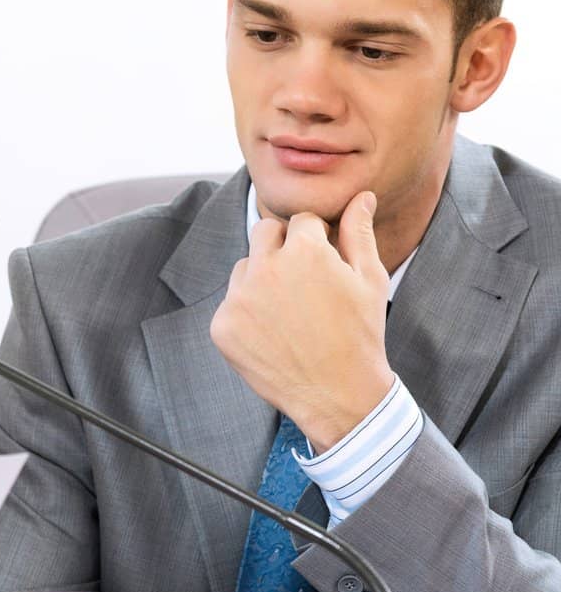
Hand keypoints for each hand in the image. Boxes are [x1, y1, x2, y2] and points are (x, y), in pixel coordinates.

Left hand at [209, 189, 393, 451]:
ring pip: (245, 267)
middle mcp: (265, 268)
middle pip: (265, 232)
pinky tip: (273, 334)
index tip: (325, 266)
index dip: (316, 241)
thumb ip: (358, 232)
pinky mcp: (222, 325)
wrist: (339, 395)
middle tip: (305, 283)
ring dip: (262, 279)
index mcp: (304, 250)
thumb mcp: (369, 279)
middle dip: (283, 247)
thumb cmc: (361, 334)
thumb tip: (361, 196)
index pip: (301, 221)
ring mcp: (238, 298)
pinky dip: (248, 313)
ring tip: (292, 314)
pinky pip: (231, 303)